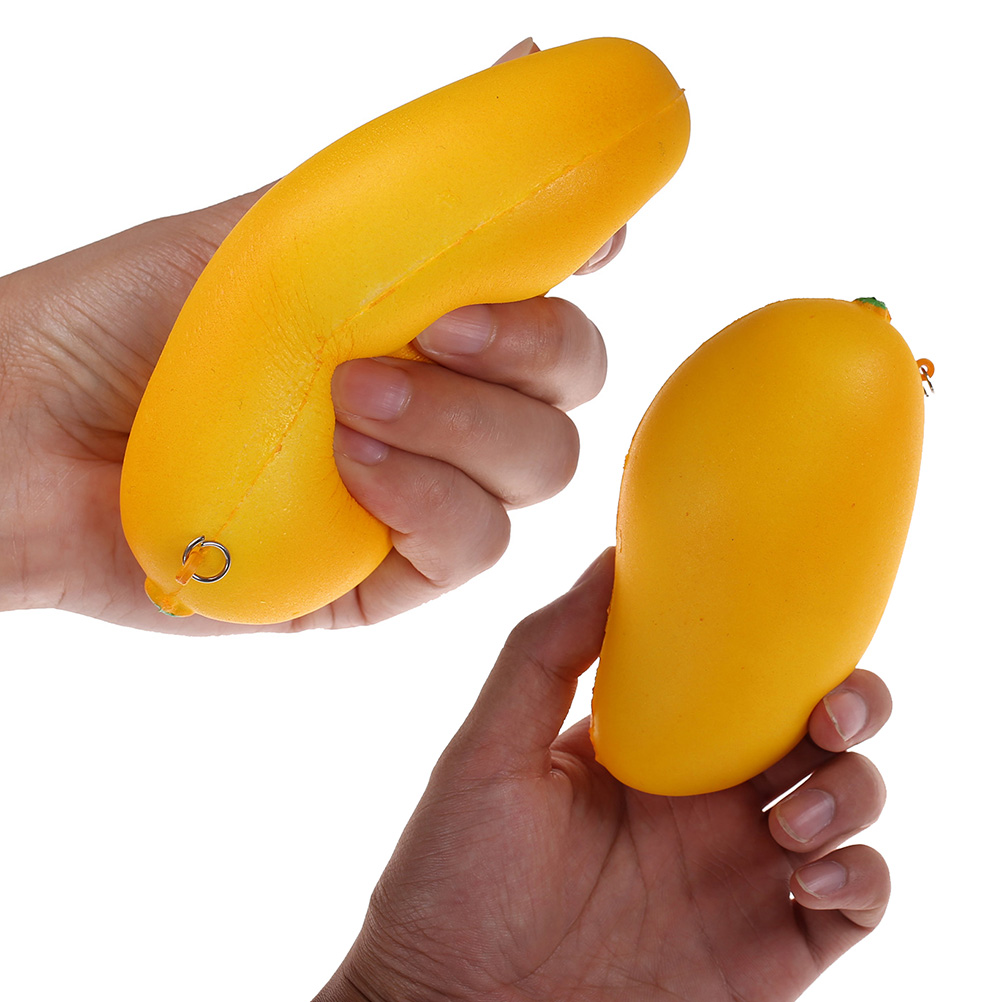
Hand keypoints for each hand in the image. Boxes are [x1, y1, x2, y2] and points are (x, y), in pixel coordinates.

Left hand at [0, 39, 616, 633]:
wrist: (22, 436)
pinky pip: (470, 547)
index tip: (592, 236)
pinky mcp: (385, 577)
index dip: (585, 261)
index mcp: (420, 324)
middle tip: (437, 329)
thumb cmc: (131, 323)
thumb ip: (402, 182)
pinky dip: (429, 500)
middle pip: (570, 386)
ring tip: (353, 398)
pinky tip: (351, 466)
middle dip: (531, 351)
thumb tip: (523, 61)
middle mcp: (438, 409)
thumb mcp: (274, 231)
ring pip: (539, 468)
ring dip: (466, 425)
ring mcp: (418, 494)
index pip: (547, 293)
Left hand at [318, 549, 891, 1000]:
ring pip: (849, 804)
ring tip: (787, 821)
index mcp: (653, 741)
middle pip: (815, 731)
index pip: (741, 675)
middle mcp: (707, 798)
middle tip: (829, 715)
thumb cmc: (454, 877)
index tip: (796, 626)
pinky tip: (809, 878)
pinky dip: (862, 879)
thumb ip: (549, 648)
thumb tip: (612, 556)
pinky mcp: (768, 948)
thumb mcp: (490, 747)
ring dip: (850, 793)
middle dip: (850, 707)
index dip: (784, 646)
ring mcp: (742, 871)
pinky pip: (855, 902)